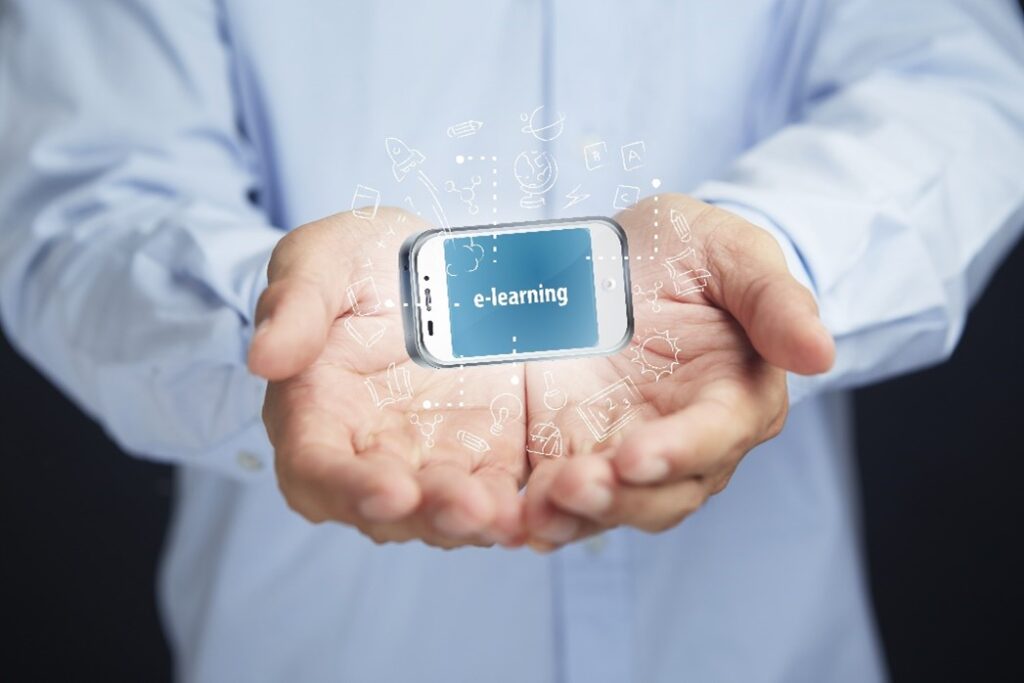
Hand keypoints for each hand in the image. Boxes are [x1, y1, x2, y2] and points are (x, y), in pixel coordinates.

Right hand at [249, 209, 526, 547]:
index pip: (317, 469)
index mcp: (315, 414)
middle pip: (387, 508)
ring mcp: (431, 459)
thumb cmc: (365, 260)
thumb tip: (262, 357)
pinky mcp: (487, 455)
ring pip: (444, 511)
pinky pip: (499, 491)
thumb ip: (296, 304)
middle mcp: (369, 453)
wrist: (439, 258)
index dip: (349, 488)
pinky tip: (538, 508)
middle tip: (465, 509)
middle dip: (425, 514)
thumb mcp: (325, 259)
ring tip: (503, 516)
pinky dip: (515, 506)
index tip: (389, 492)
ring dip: (472, 521)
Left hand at [523, 194, 834, 548]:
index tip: (637, 455)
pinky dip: (539, 511)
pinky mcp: (571, 450)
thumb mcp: (729, 251)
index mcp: (734, 396)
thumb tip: (821, 354)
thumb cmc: (687, 252)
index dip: (681, 451)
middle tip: (573, 486)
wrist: (620, 255)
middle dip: (621, 498)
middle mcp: (683, 440)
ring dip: (576, 516)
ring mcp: (624, 450)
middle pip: (664, 493)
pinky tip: (509, 517)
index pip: (716, 437)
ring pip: (613, 506)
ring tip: (536, 510)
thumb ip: (774, 298)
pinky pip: (559, 496)